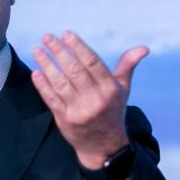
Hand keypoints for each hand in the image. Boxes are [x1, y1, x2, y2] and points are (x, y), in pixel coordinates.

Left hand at [30, 31, 147, 169]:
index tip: (66, 34)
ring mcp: (79, 111)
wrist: (104, 146)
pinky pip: (51, 99)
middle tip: (47, 37)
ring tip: (37, 51)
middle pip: (75, 71)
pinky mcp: (65, 120)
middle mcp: (95, 100)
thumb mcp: (122, 89)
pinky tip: (36, 72)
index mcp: (110, 89)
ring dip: (47, 65)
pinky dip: (42, 85)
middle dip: (59, 51)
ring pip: (60, 83)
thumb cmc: (112, 111)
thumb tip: (143, 48)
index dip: (79, 47)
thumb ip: (127, 66)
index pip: (93, 63)